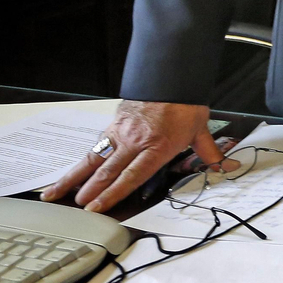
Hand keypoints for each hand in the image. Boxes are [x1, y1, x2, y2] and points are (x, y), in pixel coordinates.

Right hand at [41, 100, 234, 212]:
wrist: (173, 74)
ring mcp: (121, 131)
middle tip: (76, 207)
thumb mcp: (200, 130)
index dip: (112, 194)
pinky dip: (84, 159)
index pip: (131, 176)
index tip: (96, 208)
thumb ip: (210, 153)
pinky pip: (97, 144)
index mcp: (156, 147)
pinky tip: (74, 170)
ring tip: (56, 193)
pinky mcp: (114, 123)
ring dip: (75, 177)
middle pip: (107, 170)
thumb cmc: (185, 104)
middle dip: (90, 191)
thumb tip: (226, 167)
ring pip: (94, 158)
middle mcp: (135, 141)